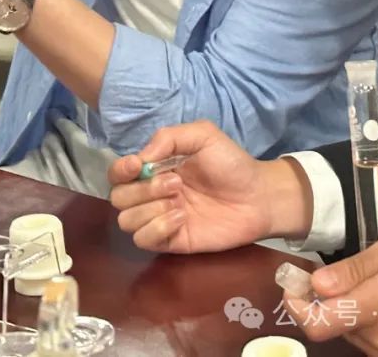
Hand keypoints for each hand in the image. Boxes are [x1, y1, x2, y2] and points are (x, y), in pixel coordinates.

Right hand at [108, 120, 312, 253]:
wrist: (258, 196)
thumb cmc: (231, 164)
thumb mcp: (203, 135)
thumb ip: (169, 137)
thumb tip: (141, 158)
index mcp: (156, 168)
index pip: (118, 173)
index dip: (120, 170)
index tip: (138, 165)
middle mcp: (152, 194)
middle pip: (118, 198)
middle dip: (142, 190)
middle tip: (176, 183)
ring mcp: (160, 219)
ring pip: (126, 221)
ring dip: (149, 210)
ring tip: (180, 203)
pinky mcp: (171, 241)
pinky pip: (144, 241)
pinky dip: (157, 228)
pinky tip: (182, 219)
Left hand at [286, 231, 377, 354]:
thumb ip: (353, 269)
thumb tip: (317, 284)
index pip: (318, 322)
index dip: (296, 306)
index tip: (293, 285)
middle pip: (331, 325)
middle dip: (323, 302)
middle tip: (326, 277)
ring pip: (349, 332)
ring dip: (346, 312)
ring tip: (366, 288)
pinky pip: (367, 340)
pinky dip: (364, 323)